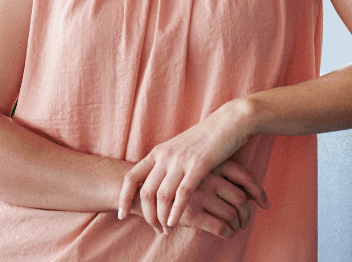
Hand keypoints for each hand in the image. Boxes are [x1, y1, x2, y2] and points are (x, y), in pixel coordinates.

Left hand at [117, 100, 267, 232]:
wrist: (230, 121)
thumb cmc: (207, 139)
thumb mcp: (180, 149)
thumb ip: (168, 163)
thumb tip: (160, 182)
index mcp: (158, 152)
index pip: (131, 177)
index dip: (123, 197)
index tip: (121, 214)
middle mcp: (165, 156)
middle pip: (145, 191)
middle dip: (146, 214)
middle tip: (154, 229)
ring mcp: (181, 160)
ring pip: (161, 195)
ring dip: (161, 217)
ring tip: (165, 230)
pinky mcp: (199, 165)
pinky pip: (182, 193)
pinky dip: (176, 211)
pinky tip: (174, 223)